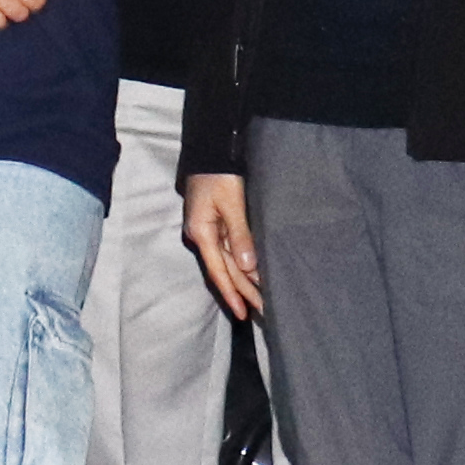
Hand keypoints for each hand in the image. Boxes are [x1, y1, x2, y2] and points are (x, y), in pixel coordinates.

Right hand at [183, 172, 260, 323]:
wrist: (209, 151)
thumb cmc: (220, 174)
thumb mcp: (232, 203)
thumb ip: (240, 235)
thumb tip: (247, 267)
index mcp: (202, 232)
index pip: (219, 271)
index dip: (232, 294)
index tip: (244, 313)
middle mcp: (201, 236)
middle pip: (223, 270)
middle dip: (243, 292)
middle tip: (262, 312)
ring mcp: (206, 230)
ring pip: (225, 262)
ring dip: (242, 281)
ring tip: (257, 300)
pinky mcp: (213, 223)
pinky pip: (227, 250)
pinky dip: (239, 265)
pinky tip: (249, 274)